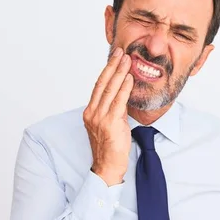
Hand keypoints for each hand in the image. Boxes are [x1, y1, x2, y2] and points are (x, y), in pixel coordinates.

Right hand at [83, 47, 133, 185]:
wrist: (107, 167)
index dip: (107, 70)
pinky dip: (124, 88)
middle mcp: (92, 113)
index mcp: (90, 112)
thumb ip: (114, 109)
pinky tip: (129, 77)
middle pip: (102, 84)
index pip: (98, 86)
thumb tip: (123, 94)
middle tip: (120, 51)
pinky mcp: (109, 123)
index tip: (114, 57)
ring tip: (127, 59)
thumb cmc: (111, 148)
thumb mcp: (111, 124)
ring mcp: (99, 118)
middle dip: (112, 66)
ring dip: (119, 72)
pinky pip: (118, 102)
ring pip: (110, 90)